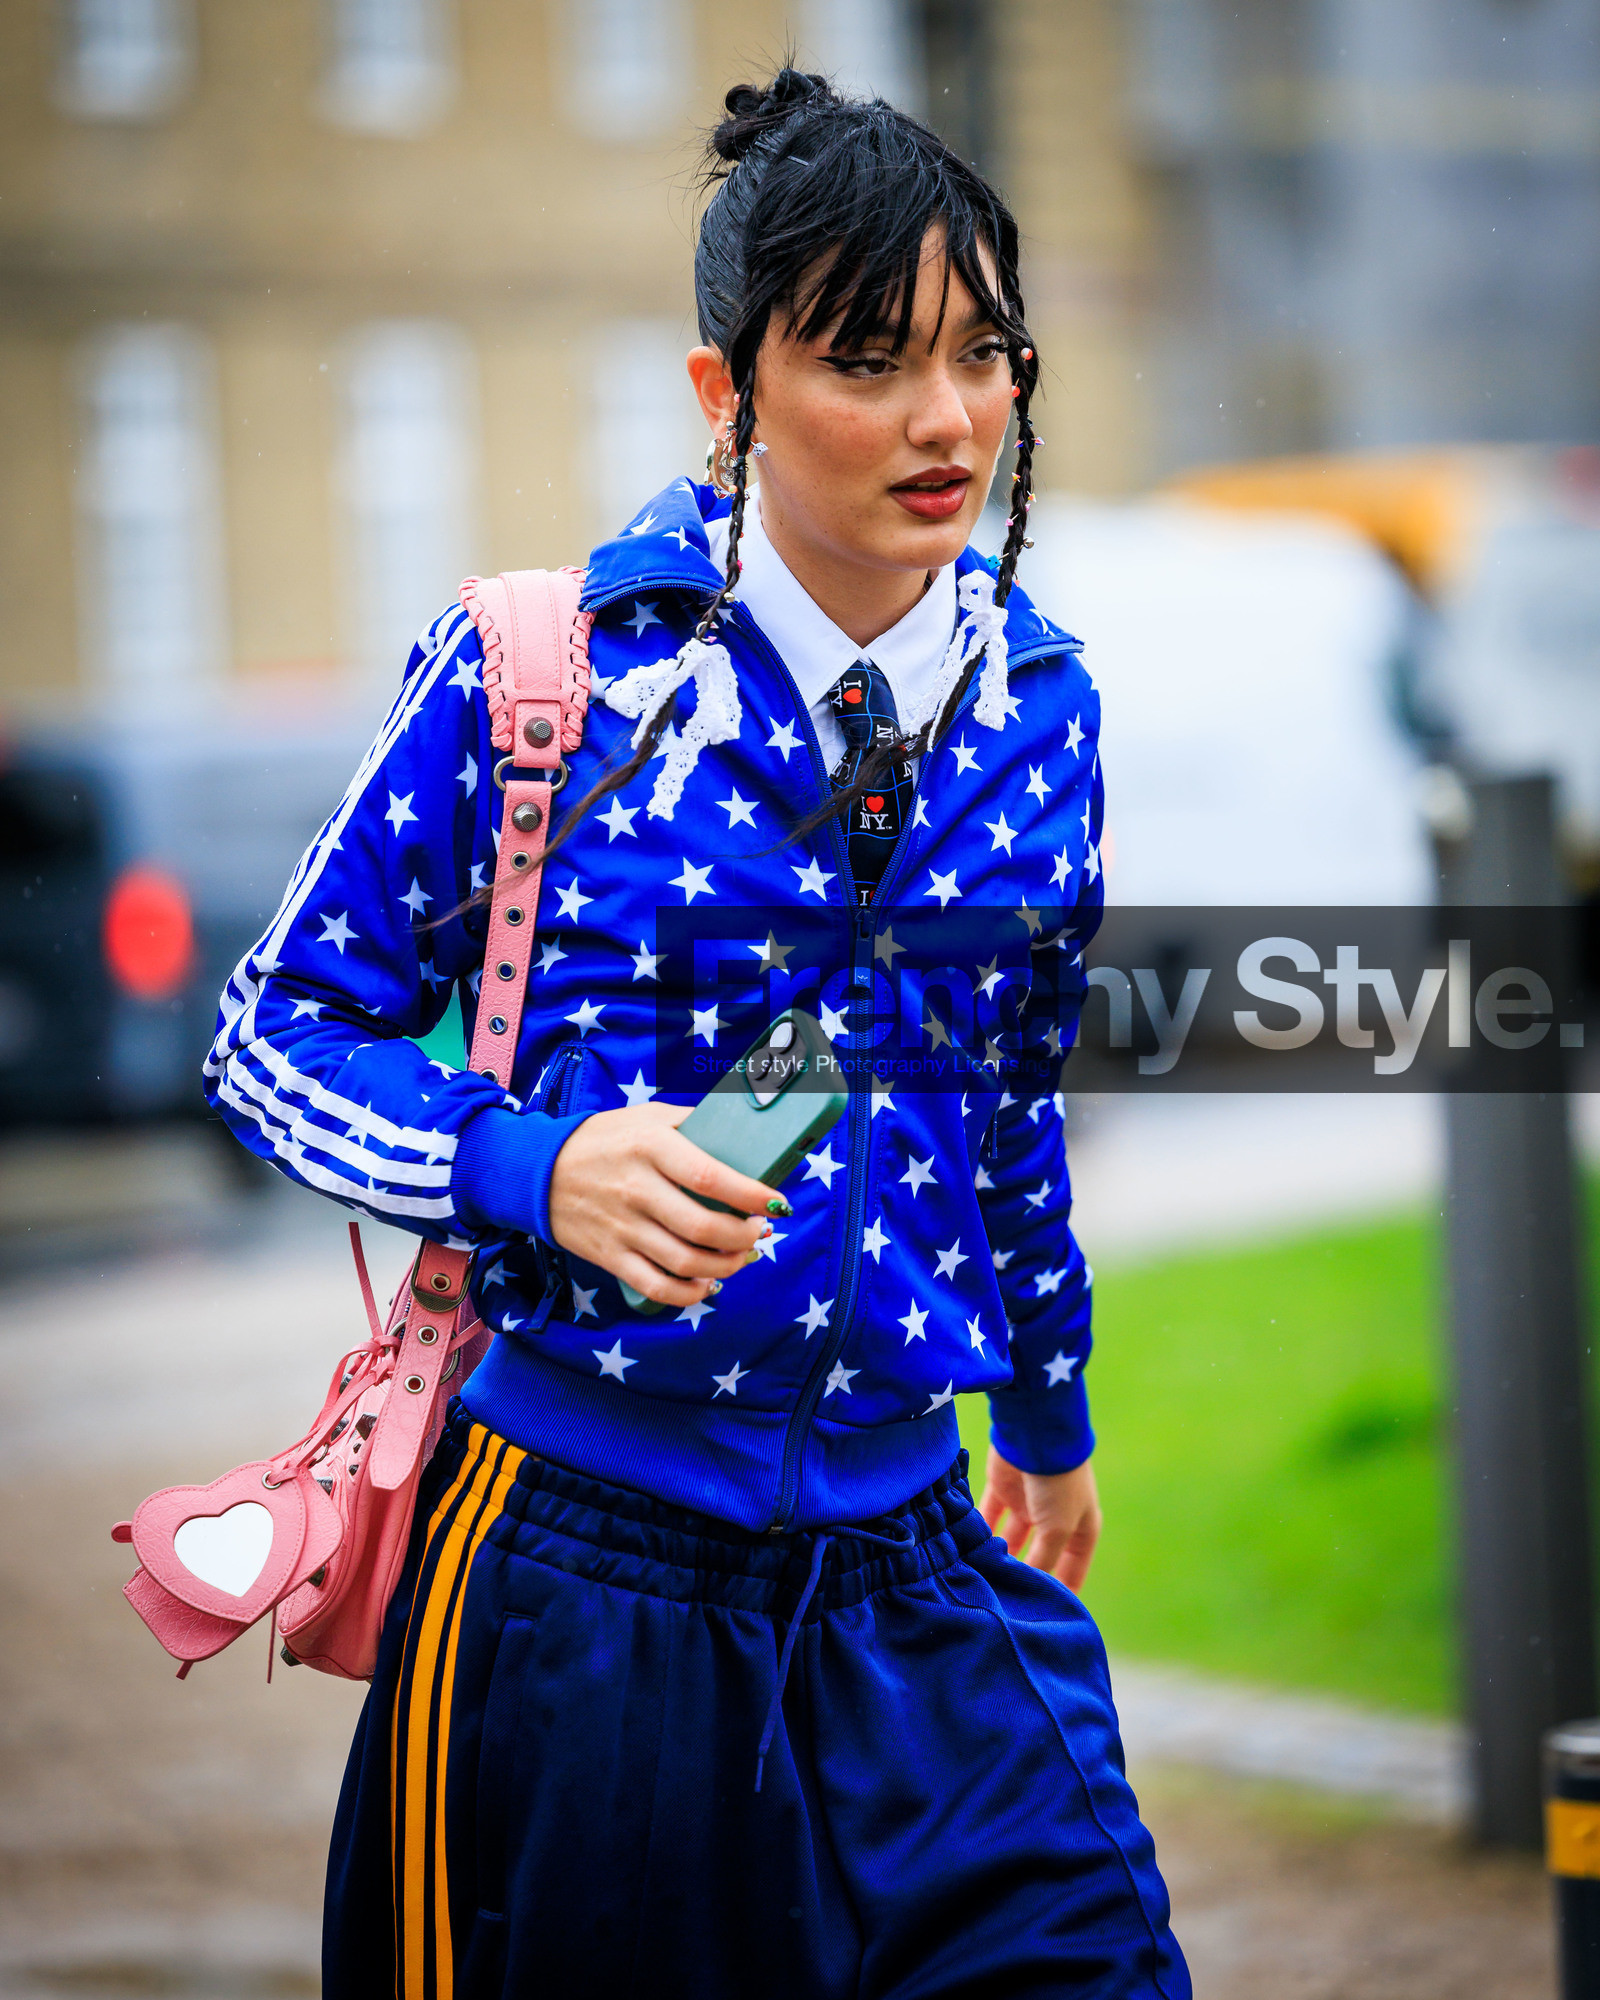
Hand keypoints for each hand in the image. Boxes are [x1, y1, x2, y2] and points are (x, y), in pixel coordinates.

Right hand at [547, 1104, 775, 1307]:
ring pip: (685, 1262)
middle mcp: (635, 1189)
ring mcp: (621, 1228)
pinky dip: (689, 1294)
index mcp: (648, 1147)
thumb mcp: (646, 1117)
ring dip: (726, 1265)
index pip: (708, 1175)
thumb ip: (691, 1122)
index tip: (776, 1202)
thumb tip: (743, 1130)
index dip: (749, 1194)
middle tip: (759, 1230)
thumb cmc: (602, 1140)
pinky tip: (709, 1284)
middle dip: (744, 1235)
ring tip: (743, 1255)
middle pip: (702, 1226)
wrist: (536, 1171)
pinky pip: (656, 1287)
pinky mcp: (609, 1257)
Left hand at [978, 1448, 1100, 1590]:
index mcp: (1081, 1527)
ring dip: (999, 1554)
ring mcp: (1029, 1502)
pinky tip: (969, 1550)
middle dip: (1024, 1573)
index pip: (1072, 1568)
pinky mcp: (1003, 1488)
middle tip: (1005, 1598)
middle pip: (1039, 1554)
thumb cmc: (1058, 1485)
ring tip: (984, 1576)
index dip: (1063, 1590)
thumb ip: (1044, 1560)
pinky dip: (981, 1531)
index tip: (1047, 1617)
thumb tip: (1030, 1587)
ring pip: (1011, 1537)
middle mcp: (1055, 1517)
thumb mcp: (1058, 1529)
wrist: (1036, 1435)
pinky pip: (989, 1516)